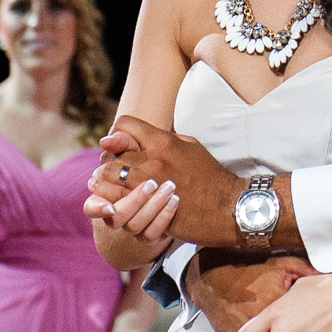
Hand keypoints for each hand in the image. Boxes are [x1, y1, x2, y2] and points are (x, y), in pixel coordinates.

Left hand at [85, 117, 249, 247]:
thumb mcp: (191, 146)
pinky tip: (112, 203)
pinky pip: (117, 201)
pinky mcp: (149, 207)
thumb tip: (142, 134)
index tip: (116, 145)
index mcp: (163, 140)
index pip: (125, 124)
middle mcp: (153, 159)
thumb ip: (165, 138)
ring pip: (109, 176)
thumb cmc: (210, 176)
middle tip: (108, 170)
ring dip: (103, 182)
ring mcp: (150, 184)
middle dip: (107, 160)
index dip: (117, 133)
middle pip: (111, 153)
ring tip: (104, 186)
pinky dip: (110, 201)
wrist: (227, 207)